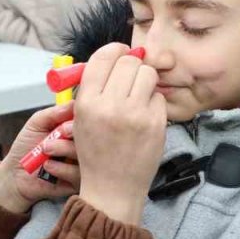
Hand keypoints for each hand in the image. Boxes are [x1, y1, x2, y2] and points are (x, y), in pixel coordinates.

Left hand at [0, 104, 81, 214]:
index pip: (89, 119)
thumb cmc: (26, 148)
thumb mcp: (36, 124)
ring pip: (86, 155)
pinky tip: (47, 166)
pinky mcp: (79, 182)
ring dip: (64, 149)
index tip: (70, 117)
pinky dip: (61, 169)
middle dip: (74, 132)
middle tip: (61, 132)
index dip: (83, 117)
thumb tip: (74, 103)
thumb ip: (54, 113)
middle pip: (93, 136)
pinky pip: (79, 174)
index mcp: (74, 130)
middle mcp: (81, 146)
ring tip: (46, 150)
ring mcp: (82, 164)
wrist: (15, 175)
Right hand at [72, 43, 166, 224]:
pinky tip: (144, 115)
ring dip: (144, 80)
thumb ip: (94, 88)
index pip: (103, 57)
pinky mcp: (155, 124)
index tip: (121, 53)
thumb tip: (116, 56)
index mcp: (87, 102)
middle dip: (131, 65)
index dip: (115, 50)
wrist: (112, 188)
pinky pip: (158, 96)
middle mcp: (110, 106)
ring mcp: (135, 115)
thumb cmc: (96, 152)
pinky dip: (153, 102)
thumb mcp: (81, 118)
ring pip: (147, 74)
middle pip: (129, 61)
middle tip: (130, 77)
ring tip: (138, 95)